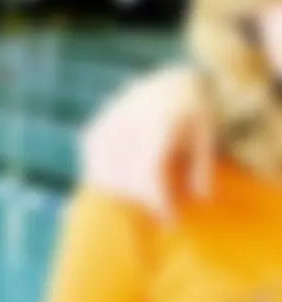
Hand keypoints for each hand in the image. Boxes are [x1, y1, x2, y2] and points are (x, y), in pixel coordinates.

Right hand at [79, 63, 215, 219]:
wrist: (170, 83)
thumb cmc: (194, 113)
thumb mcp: (208, 136)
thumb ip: (202, 167)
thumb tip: (198, 199)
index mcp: (158, 121)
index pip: (148, 169)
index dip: (156, 199)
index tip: (171, 219)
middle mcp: (126, 121)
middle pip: (125, 176)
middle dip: (143, 201)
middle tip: (163, 214)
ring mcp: (105, 124)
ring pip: (104, 173)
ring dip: (124, 192)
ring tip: (146, 197)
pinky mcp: (93, 131)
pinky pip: (93, 164)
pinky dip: (106, 179)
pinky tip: (125, 184)